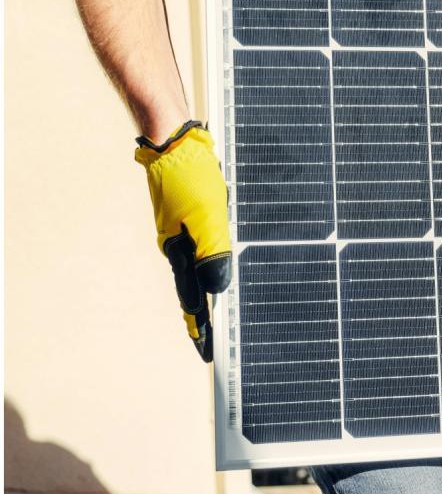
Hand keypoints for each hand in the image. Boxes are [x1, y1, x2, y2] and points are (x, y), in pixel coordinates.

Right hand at [135, 120, 231, 361]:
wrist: (172, 142)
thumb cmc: (191, 178)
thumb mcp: (208, 218)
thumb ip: (213, 253)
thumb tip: (218, 288)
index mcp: (181, 251)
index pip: (192, 299)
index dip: (200, 326)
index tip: (206, 351)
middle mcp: (179, 245)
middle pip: (193, 288)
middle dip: (202, 315)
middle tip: (209, 340)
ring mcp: (181, 231)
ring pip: (197, 268)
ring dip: (206, 292)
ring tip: (213, 314)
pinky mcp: (188, 216)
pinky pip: (201, 248)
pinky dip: (209, 264)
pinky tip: (215, 266)